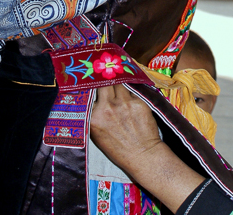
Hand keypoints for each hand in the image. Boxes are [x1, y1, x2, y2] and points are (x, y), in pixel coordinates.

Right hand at [90, 85, 202, 210]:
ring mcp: (123, 103)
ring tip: (119, 84)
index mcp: (94, 117)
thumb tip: (93, 97)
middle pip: (103, 82)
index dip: (92, 85)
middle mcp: (107, 107)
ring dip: (118, 83)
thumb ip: (94, 115)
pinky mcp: (138, 102)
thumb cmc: (119, 148)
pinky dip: (131, 91)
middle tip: (107, 76)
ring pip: (119, 82)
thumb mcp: (98, 134)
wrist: (142, 156)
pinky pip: (132, 90)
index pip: (89, 92)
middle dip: (105, 79)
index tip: (92, 78)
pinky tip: (131, 96)